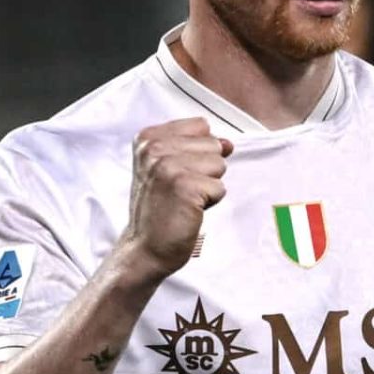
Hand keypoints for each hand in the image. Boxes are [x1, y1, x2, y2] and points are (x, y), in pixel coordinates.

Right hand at [119, 118, 232, 279]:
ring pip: (219, 164)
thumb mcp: (168, 168)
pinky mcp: (185, 187)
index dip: (198, 152)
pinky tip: (188, 210)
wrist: (145, 248)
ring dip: (207, 186)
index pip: (200, 126)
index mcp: (148, 137)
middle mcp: (154, 148)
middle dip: (204, 170)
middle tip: (180, 190)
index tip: (176, 174)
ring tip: (184, 200)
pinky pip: (220, 187)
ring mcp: (168, 166)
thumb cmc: (159, 210)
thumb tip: (228, 143)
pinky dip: (210, 203)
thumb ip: (196, 148)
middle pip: (212, 144)